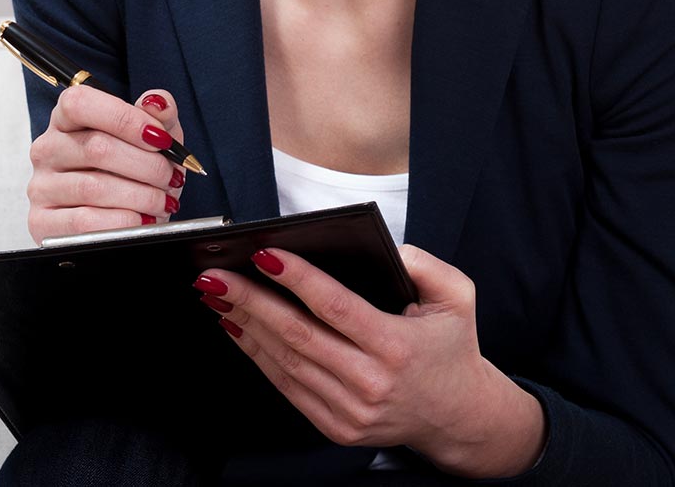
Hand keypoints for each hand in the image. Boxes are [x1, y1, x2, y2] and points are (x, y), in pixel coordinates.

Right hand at [26, 84, 188, 242]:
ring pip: (94, 187)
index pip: (79, 103)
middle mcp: (47, 149)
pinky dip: (123, 222)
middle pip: (96, 147)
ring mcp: (42, 186)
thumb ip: (160, 116)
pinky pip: (86, 222)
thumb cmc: (134, 176)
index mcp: (66, 120)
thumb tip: (158, 103)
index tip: (160, 138)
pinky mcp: (43, 222)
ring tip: (160, 201)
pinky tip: (141, 220)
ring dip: (140, 196)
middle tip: (170, 177)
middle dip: (146, 165)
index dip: (124, 118)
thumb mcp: (153, 142)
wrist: (125, 223)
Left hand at [196, 245, 546, 477]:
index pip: (336, 307)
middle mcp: (372, 383)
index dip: (297, 279)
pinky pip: (287, 387)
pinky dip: (258, 356)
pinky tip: (237, 329)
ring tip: (218, 295)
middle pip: (298, 335)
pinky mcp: (336, 428)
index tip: (264, 254)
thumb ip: (426, 265)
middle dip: (250, 300)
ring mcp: (351, 411)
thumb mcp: (459, 298)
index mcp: (398, 348)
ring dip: (245, 326)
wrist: (459, 417)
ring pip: (286, 362)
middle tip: (215, 274)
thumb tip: (386, 247)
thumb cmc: (451, 349)